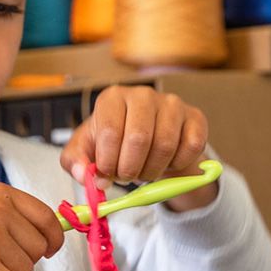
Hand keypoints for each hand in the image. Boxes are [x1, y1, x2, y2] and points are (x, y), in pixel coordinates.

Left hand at [60, 85, 215, 210]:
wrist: (143, 139)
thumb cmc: (110, 142)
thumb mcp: (84, 150)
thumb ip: (75, 162)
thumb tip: (84, 176)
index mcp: (112, 97)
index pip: (110, 132)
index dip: (108, 161)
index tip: (107, 173)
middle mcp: (142, 95)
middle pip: (139, 138)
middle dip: (130, 168)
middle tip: (126, 176)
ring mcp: (171, 103)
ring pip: (165, 146)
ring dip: (152, 170)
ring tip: (142, 171)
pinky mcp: (195, 117)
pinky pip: (192, 147)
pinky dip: (177, 165)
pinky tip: (164, 164)